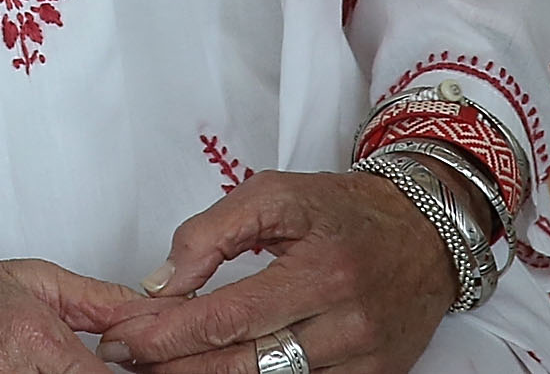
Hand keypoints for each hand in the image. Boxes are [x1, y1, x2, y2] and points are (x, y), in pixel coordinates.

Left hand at [96, 172, 454, 373]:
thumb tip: (162, 284)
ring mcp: (363, 364)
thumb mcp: (279, 194)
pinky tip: (220, 371)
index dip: (168, 334)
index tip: (122, 337)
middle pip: (244, 366)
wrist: (427, 235)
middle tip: (126, 361)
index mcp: (323, 271)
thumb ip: (214, 232)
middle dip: (175, 368)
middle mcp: (347, 325)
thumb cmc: (345, 211)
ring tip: (162, 370)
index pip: (228, 317)